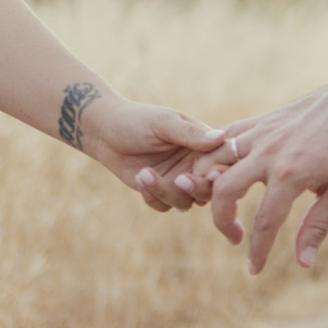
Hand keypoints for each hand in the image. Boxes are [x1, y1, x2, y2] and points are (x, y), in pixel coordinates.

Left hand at [68, 92, 225, 212]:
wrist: (104, 131)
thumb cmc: (136, 120)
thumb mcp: (163, 123)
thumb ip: (191, 133)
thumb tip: (221, 137)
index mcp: (203, 145)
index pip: (223, 164)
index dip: (221, 173)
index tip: (211, 174)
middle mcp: (194, 165)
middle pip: (209, 189)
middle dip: (195, 188)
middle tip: (179, 179)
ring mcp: (178, 180)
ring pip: (186, 202)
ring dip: (166, 193)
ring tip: (144, 174)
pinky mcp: (160, 191)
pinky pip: (165, 207)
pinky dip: (152, 197)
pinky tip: (139, 177)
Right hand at [204, 81, 327, 272]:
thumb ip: (317, 226)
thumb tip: (303, 263)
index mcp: (291, 174)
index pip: (264, 222)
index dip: (257, 251)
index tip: (254, 269)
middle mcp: (269, 153)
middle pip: (224, 192)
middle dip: (221, 221)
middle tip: (234, 236)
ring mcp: (261, 133)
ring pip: (214, 161)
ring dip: (209, 185)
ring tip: (221, 204)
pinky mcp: (260, 120)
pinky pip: (225, 137)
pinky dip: (215, 155)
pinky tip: (220, 171)